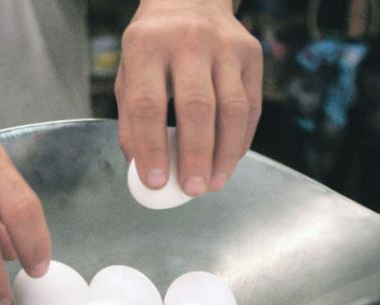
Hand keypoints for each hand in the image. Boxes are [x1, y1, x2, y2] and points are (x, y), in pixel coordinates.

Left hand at [115, 0, 261, 194]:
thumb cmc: (151, 47)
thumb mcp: (128, 74)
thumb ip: (131, 120)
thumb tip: (140, 169)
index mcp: (146, 45)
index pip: (148, 105)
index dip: (151, 148)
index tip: (155, 183)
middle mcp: (188, 40)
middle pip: (196, 108)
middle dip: (195, 156)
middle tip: (191, 190)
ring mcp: (225, 45)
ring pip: (232, 109)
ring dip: (224, 154)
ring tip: (212, 184)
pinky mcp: (251, 53)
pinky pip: (250, 105)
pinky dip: (241, 140)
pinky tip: (228, 161)